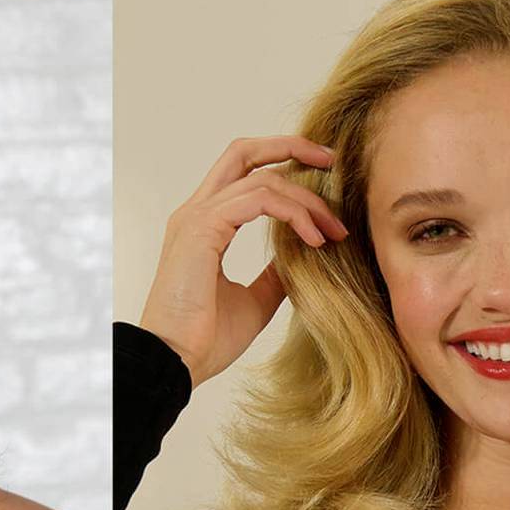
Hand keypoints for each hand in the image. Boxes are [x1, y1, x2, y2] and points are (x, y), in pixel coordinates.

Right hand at [137, 136, 345, 388]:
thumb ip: (274, 274)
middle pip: (243, 151)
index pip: (243, 172)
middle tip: (330, 160)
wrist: (175, 362)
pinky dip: (293, 214)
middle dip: (290, 147)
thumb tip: (302, 258)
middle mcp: (197, 211)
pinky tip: (314, 240)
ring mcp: (197, 217)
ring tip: (334, 230)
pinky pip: (258, 200)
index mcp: (204, 223)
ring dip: (306, 199)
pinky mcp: (203, 228)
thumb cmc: (205, 339)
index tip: (324, 183)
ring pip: (261, 179)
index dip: (282, 165)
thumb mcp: (254, 301)